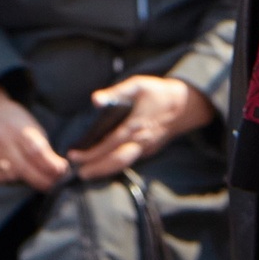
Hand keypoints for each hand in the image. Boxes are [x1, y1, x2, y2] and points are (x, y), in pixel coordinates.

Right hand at [0, 84, 66, 189]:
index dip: (50, 164)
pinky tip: (17, 174)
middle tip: (53, 184)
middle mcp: (1, 138)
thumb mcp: (32, 127)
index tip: (61, 171)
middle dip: (42, 179)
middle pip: (24, 167)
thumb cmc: (16, 122)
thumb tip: (58, 170)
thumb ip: (43, 148)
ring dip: (27, 180)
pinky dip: (10, 179)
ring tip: (36, 177)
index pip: (36, 151)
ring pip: (12, 174)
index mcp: (18, 127)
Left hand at [70, 75, 214, 180]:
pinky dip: (115, 166)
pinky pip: (130, 161)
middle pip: (116, 161)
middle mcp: (141, 141)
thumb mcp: (137, 85)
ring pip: (124, 164)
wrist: (184, 104)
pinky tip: (104, 166)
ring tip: (87, 173)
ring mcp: (146, 148)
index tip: (74, 155)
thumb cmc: (157, 92)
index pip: (109, 144)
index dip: (91, 152)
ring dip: (105, 171)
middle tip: (78, 174)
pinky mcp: (149, 150)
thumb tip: (95, 100)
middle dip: (96, 169)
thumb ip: (115, 92)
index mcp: (135, 125)